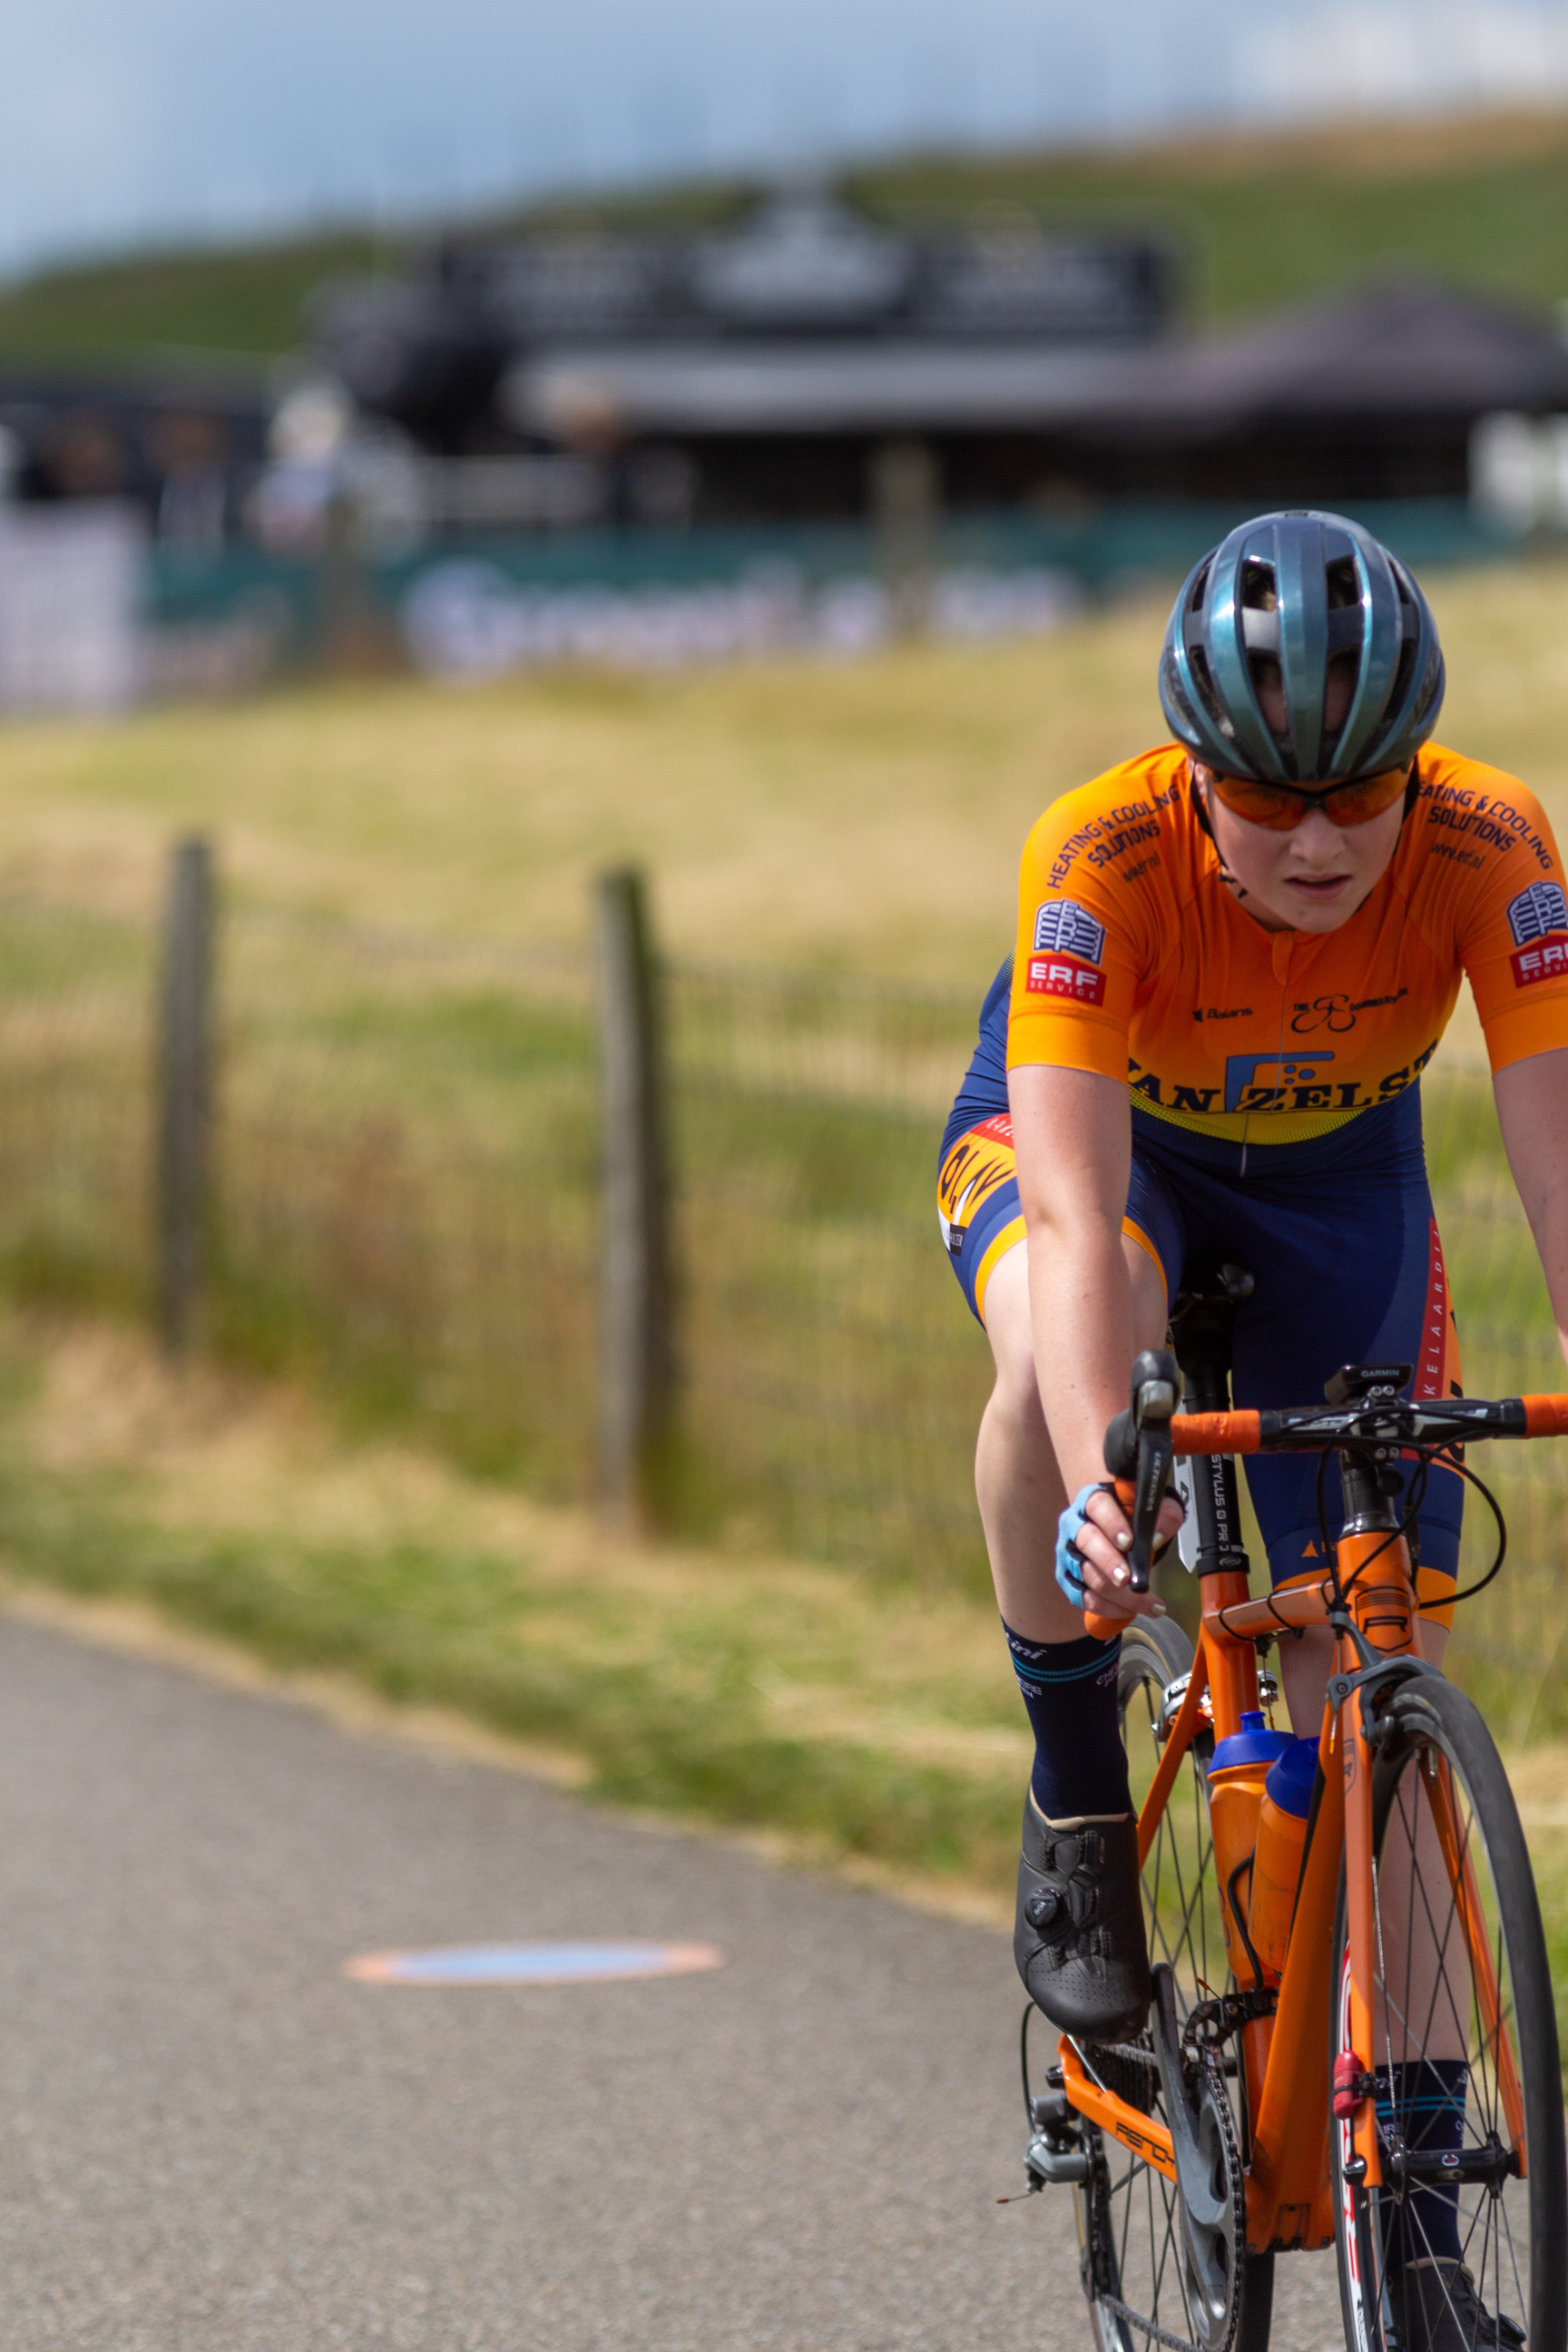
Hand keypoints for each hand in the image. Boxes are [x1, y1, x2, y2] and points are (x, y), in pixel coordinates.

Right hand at [1055, 1482, 1184, 1622]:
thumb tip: (1156, 1537)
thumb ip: (1164, 1516)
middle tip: (1127, 1579)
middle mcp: (1074, 1524)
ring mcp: (1067, 1552)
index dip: (1112, 1524)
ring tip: (1146, 1604)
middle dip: (1108, 1561)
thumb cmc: (1137, 1517)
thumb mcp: (1158, 1508)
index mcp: (1093, 1499)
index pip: (1097, 1506)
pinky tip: (1130, 1612)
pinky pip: (1082, 1597)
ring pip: (1086, 1574)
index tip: (1129, 1542)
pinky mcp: (1067, 1578)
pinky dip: (1107, 1608)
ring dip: (1116, 1593)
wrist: (1121, 1531)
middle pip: (1086, 1541)